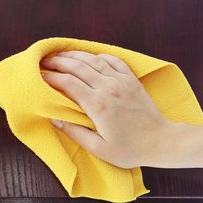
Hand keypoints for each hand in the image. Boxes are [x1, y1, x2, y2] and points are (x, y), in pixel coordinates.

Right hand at [41, 50, 174, 168]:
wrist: (161, 141)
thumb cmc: (130, 149)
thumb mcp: (99, 148)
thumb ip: (75, 133)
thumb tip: (55, 118)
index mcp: (98, 105)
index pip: (68, 83)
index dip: (52, 78)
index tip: (40, 77)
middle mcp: (109, 88)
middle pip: (77, 67)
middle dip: (58, 62)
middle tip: (45, 61)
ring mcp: (122, 81)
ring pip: (93, 60)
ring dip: (75, 55)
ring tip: (60, 54)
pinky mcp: (131, 79)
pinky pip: (113, 60)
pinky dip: (99, 55)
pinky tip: (90, 56)